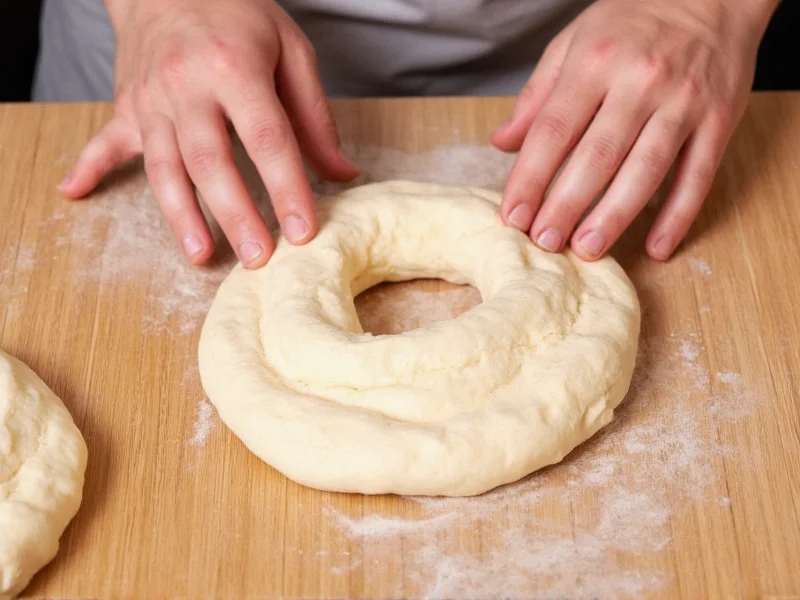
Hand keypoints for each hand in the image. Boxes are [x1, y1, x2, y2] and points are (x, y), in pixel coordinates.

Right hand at [59, 0, 357, 267]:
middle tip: (257, 258)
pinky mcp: (127, 106)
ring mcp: (151, 99)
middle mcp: (187, 86)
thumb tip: (343, 173)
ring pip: (163, 166)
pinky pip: (104, 140)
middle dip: (235, 214)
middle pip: (210, 161)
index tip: (303, 230)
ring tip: (200, 255)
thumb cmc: (238, 14)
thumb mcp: (291, 51)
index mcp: (235, 68)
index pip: (267, 139)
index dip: (287, 188)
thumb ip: (315, 117)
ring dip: (180, 214)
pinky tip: (72, 194)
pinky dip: (88, 168)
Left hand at [492, 0, 776, 260]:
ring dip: (615, 216)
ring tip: (587, 250)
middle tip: (545, 242)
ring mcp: (683, 103)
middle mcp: (639, 83)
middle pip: (597, 157)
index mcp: (595, 63)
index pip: (553, 131)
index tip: (513, 216)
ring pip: (646, 170)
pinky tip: (658, 247)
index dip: (530, 179)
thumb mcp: (573, 41)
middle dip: (566, 206)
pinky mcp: (719, 120)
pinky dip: (679, 215)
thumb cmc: (634, 19)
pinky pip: (698, 176)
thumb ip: (537, 96)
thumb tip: (502, 142)